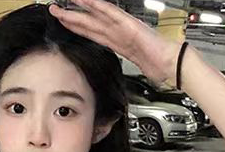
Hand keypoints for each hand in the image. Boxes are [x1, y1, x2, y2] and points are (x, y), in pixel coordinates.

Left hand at [48, 0, 181, 85]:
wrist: (170, 63)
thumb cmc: (157, 64)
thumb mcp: (132, 65)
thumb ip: (122, 63)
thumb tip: (113, 72)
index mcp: (117, 41)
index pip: (91, 32)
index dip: (76, 26)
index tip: (63, 22)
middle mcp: (117, 32)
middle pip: (89, 23)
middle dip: (70, 17)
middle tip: (54, 10)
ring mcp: (122, 27)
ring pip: (95, 16)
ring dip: (79, 9)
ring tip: (64, 3)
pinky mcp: (128, 25)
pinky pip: (110, 12)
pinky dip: (97, 5)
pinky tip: (86, 1)